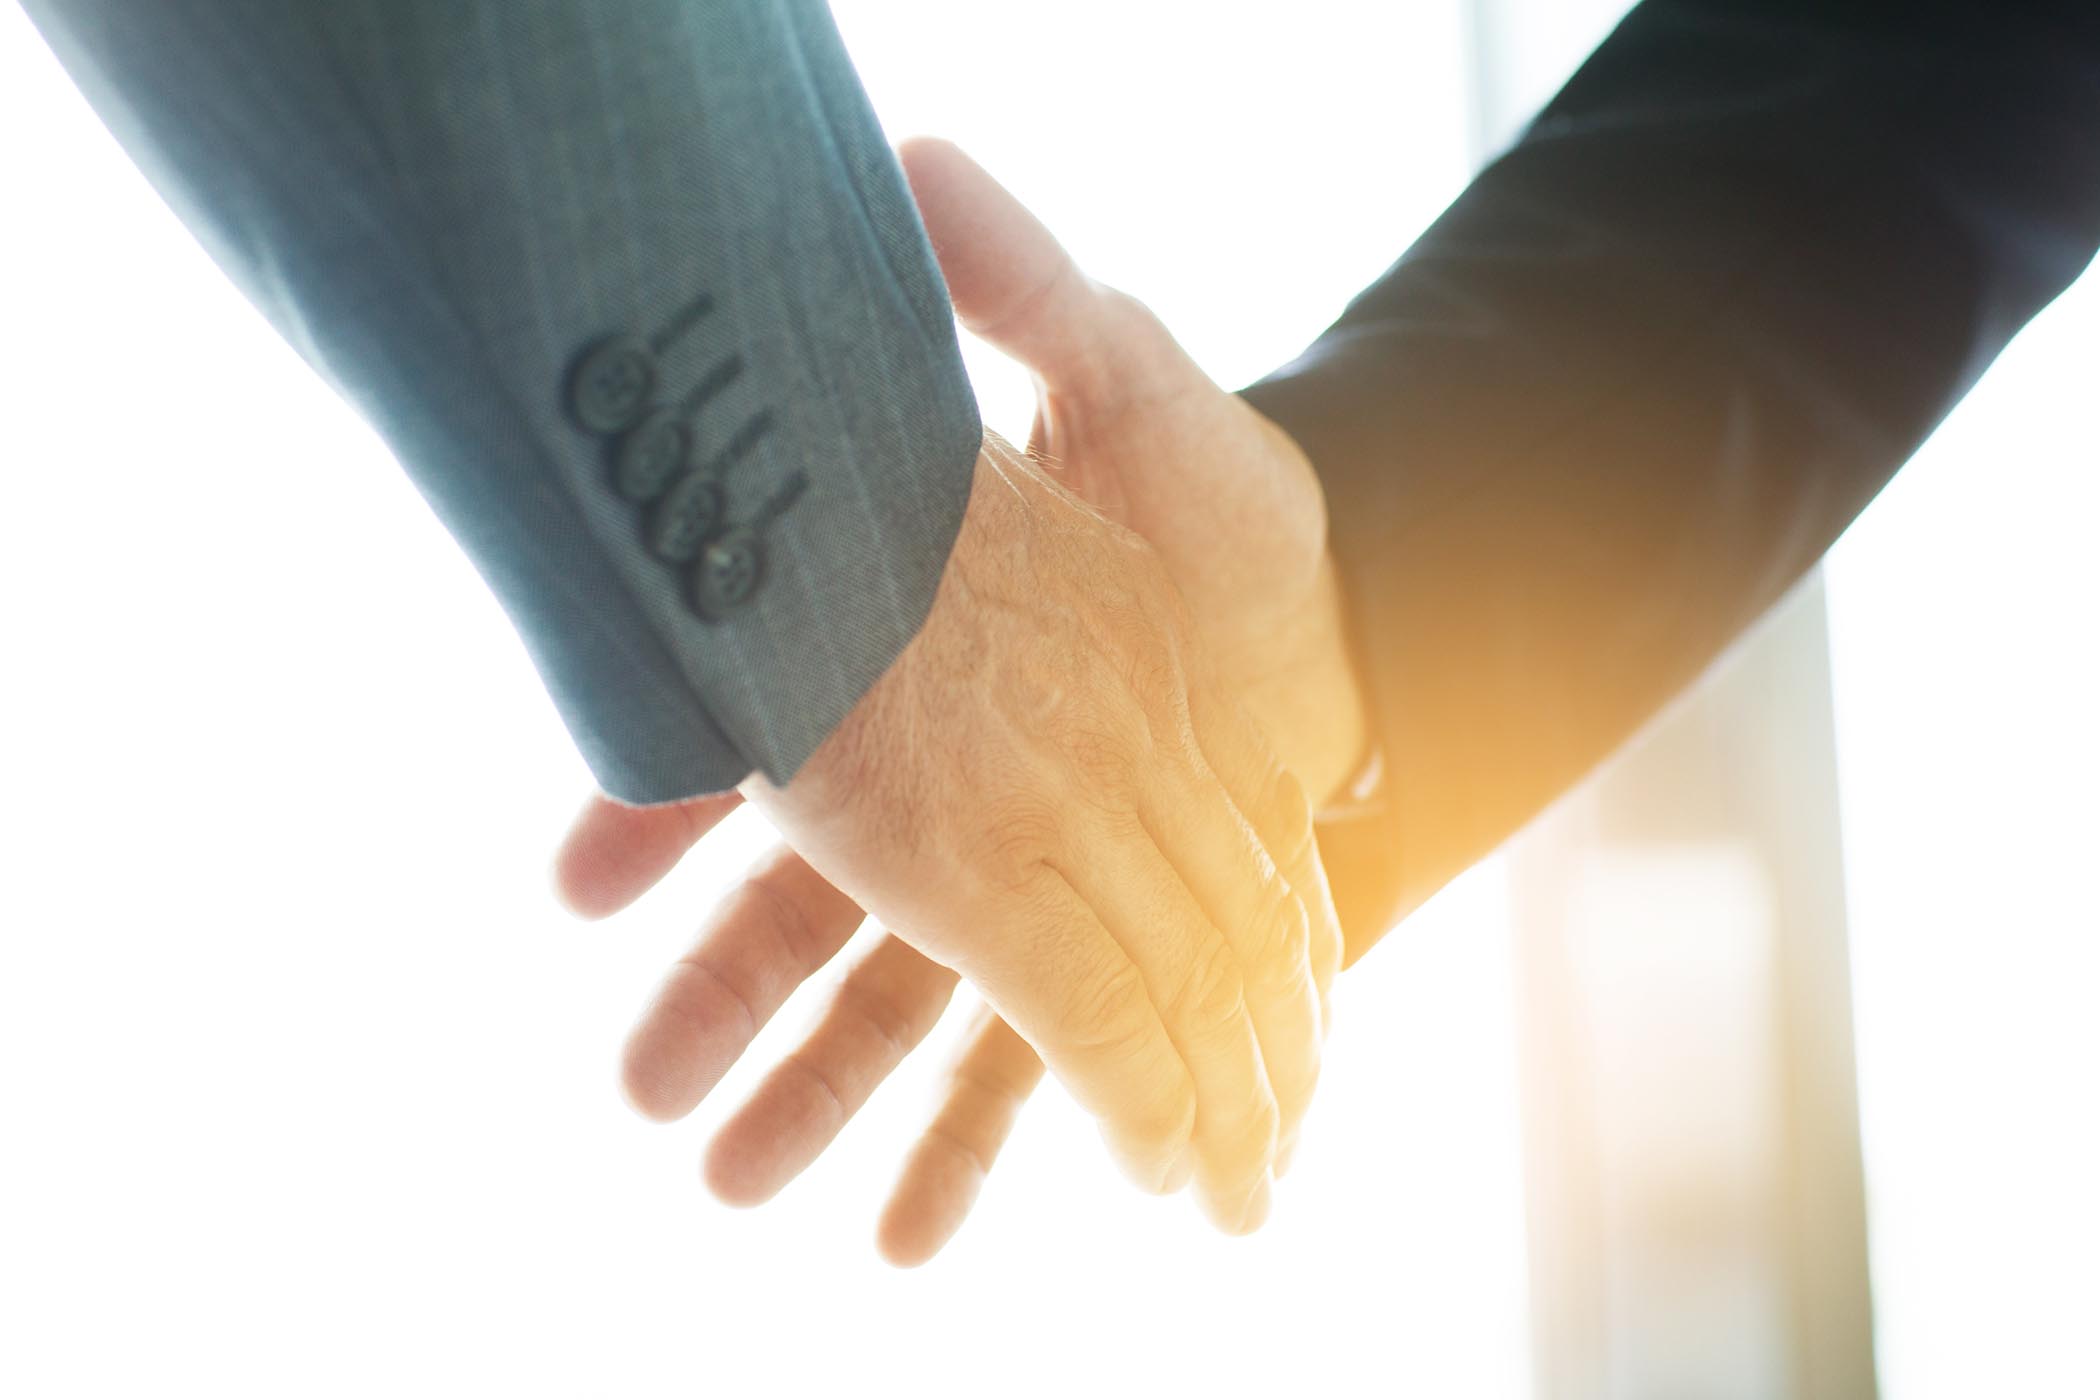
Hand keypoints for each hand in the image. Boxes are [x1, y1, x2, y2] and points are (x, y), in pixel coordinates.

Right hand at [559, 141, 1366, 1259]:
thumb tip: (911, 156)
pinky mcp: (1126, 954)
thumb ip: (1023, 295)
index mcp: (946, 684)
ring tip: (733, 1184)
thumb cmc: (1251, 513)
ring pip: (919, 1017)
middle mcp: (983, 798)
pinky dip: (981, 1149)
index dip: (677, 812)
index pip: (783, 756)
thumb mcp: (1139, 390)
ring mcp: (1053, 887)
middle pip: (832, 918)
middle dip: (732, 1005)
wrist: (1385, 619)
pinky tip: (902, 1232)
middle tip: (638, 1085)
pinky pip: (1048, 1067)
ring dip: (828, 1105)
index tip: (573, 880)